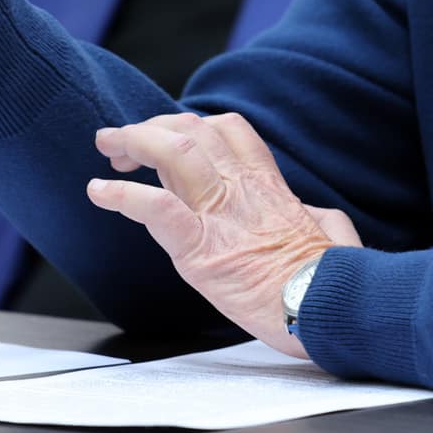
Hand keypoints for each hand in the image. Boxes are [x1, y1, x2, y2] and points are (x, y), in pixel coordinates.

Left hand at [86, 111, 359, 358]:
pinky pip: (156, 208)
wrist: (326, 308)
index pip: (228, 130)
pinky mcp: (201, 251)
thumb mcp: (329, 230)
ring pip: (173, 152)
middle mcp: (241, 189)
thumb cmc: (332, 279)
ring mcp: (219, 216)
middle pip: (192, 130)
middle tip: (122, 140)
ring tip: (108, 146)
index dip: (193, 125)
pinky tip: (100, 192)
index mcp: (269, 185)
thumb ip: (313, 213)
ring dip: (133, 142)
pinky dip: (122, 195)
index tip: (171, 136)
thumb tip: (309, 212)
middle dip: (152, 126)